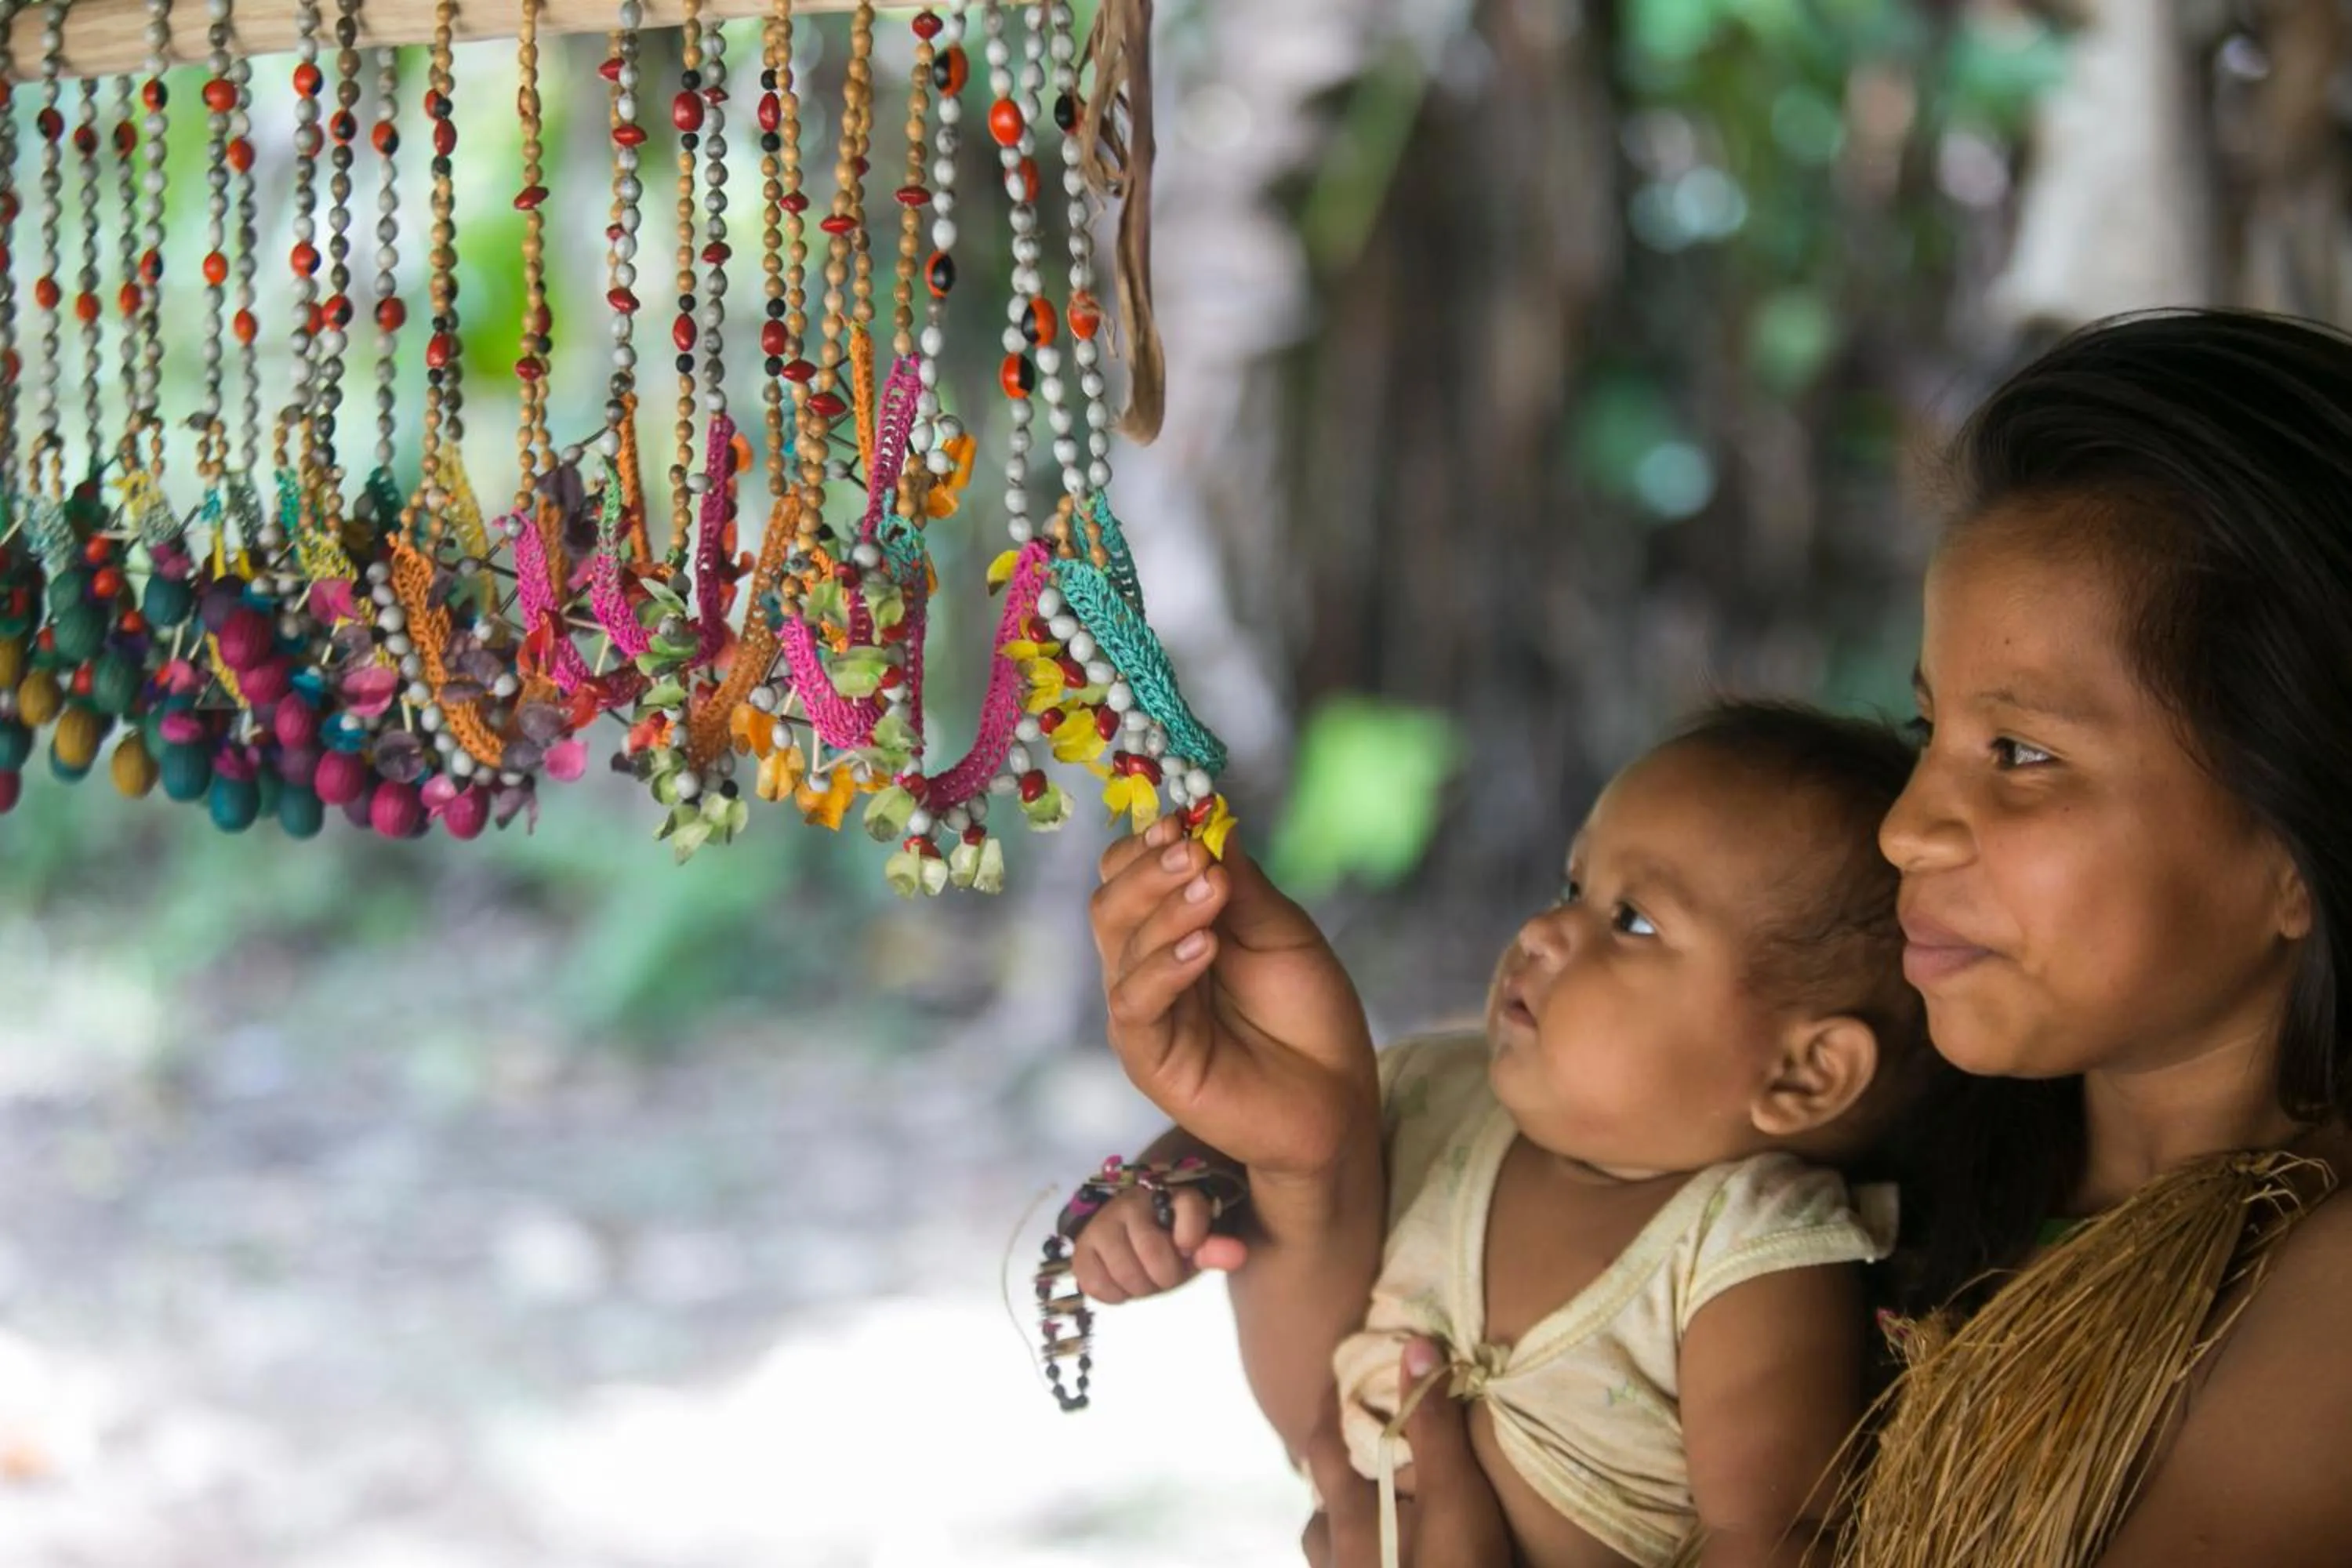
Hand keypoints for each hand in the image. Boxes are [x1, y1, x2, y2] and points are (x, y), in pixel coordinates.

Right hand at [1069, 1184, 1248, 1303]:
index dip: (1193, 1237)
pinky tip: (1122, 1285)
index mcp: (1168, 1193)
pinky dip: (1113, 1294)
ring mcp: (1102, 1223)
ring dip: (1140, 1287)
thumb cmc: (1169, 1240)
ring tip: (1145, 1277)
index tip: (1188, 1247)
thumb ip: (1215, 1248)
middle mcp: (1132, 1202)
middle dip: (1166, 1276)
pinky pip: (1095, 1283)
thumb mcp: (1196, 1244)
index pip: (1190, 1208)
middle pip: (1154, 1253)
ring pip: (1125, 1272)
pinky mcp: (1082, 1249)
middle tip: (1166, 1273)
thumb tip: (1237, 1256)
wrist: (1126, 1235)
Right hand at [1091, 820, 1377, 1179]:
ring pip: (1119, 945)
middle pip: (1110, 903)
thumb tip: (1211, 817)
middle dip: (1149, 871)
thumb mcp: (1282, 933)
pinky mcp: (1148, 1057)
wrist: (1336, 1099)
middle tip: (1196, 853)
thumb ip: (1242, 883)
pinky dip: (1165, 968)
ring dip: (1165, 909)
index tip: (1184, 821)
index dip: (1149, 845)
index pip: (1129, 874)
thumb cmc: (1309, 1013)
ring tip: (1214, 892)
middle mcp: (1145, 966)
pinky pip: (1135, 1004)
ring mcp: (1143, 1012)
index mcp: (1170, 929)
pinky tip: (1205, 948)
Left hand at [1302, 1339, 1513, 1567]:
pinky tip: (1399, 1560)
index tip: (1339, 1378)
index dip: (1328, 1407)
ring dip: (1348, 1531)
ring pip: (1332, 1554)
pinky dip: (1369, 1562)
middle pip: (1320, 1509)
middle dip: (1338, 1480)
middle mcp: (1335, 1559)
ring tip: (1383, 1515)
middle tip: (1367, 1456)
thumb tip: (1414, 1343)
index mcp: (1347, 1519)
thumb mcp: (1455, 1496)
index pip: (1321, 1446)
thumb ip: (1434, 1425)